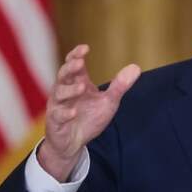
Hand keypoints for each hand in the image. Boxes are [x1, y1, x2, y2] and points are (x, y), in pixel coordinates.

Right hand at [39, 44, 140, 180]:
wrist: (73, 142)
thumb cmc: (89, 118)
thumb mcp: (108, 102)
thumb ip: (119, 86)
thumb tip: (136, 67)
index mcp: (77, 83)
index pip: (73, 64)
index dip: (76, 55)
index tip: (85, 48)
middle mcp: (65, 91)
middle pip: (63, 75)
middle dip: (70, 68)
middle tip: (79, 63)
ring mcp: (58, 106)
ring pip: (58, 93)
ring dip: (69, 90)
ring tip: (82, 88)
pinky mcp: (55, 122)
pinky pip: (57, 116)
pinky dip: (65, 114)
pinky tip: (73, 113)